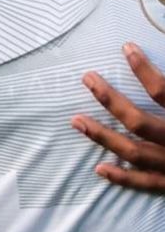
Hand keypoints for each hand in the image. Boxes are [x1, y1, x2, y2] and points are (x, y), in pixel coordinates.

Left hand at [71, 43, 164, 190]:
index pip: (163, 90)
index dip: (143, 69)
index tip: (125, 47)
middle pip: (139, 120)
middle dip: (110, 99)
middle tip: (87, 78)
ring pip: (133, 152)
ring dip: (102, 136)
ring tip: (76, 121)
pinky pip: (145, 184)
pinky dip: (122, 178)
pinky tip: (99, 168)